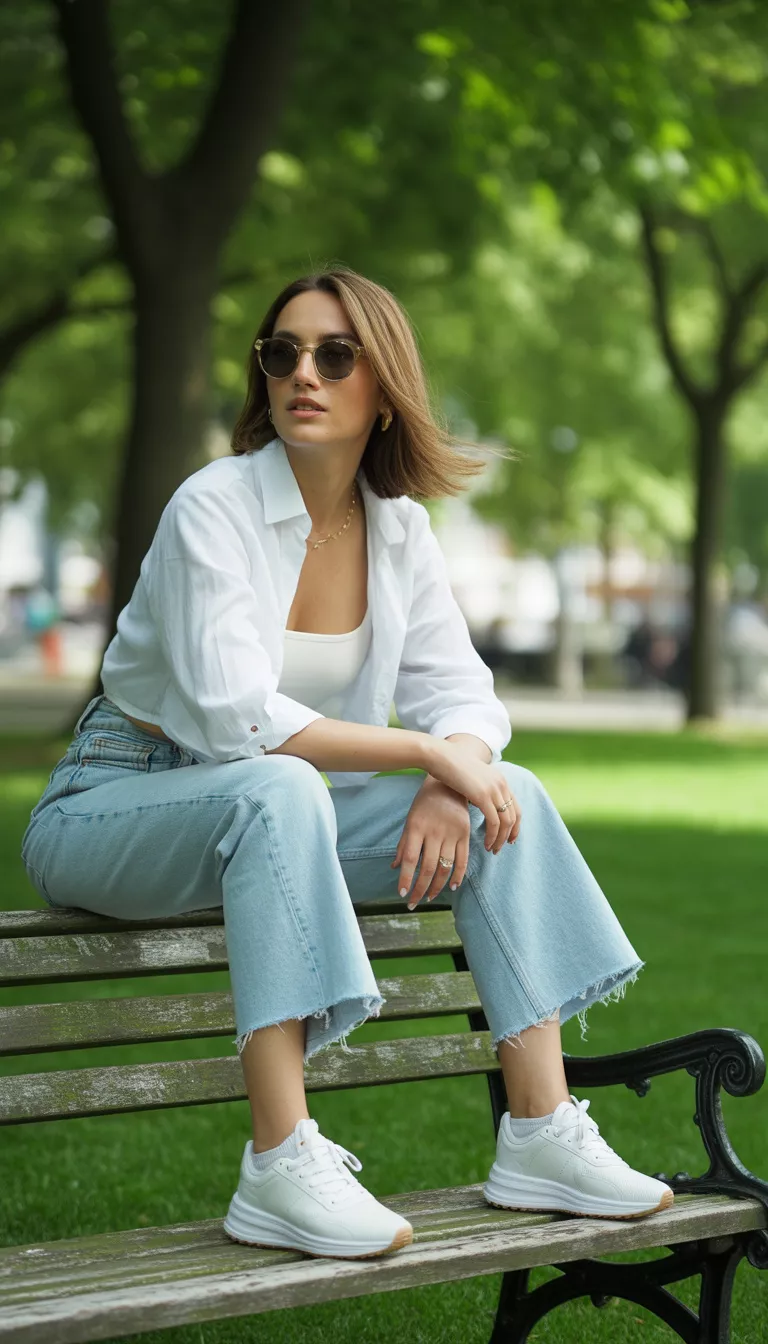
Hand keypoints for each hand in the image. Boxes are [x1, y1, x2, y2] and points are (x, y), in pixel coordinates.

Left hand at [391, 780, 471, 908]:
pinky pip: (463, 860)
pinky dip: (458, 876)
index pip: (410, 859)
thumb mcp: (410, 820)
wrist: (448, 784)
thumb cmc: (424, 803)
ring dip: (436, 887)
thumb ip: (404, 844)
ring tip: (429, 897)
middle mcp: (434, 831)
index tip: (402, 894)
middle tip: (413, 903)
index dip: (406, 879)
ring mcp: (451, 833)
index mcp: (416, 827)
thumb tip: (394, 867)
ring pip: (445, 867)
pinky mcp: (465, 834)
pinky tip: (452, 888)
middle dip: (420, 889)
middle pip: (427, 867)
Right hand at [422, 741, 520, 852]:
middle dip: (508, 835)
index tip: (509, 838)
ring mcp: (493, 790)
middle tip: (500, 847)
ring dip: (500, 839)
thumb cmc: (448, 767)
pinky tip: (486, 843)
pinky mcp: (483, 796)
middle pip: (514, 816)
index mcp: (500, 779)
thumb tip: (476, 798)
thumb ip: (478, 788)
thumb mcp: (470, 777)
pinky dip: (493, 836)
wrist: (440, 756)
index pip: (515, 807)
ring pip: (506, 822)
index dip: (515, 825)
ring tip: (492, 849)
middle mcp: (501, 784)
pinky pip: (495, 822)